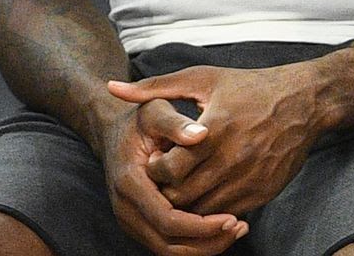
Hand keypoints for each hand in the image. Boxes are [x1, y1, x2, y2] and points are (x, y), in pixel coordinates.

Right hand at [98, 98, 247, 255]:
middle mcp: (126, 209)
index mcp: (130, 184)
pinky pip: (168, 245)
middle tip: (240, 228)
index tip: (232, 218)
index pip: (168, 221)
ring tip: (237, 229)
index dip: (201, 225)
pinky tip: (221, 228)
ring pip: (168, 251)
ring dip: (204, 247)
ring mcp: (130, 221)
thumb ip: (176, 123)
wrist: (114, 133)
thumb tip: (202, 134)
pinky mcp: (139, 226)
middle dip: (207, 243)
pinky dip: (195, 243)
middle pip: (169, 245)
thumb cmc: (139, 121)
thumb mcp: (155, 111)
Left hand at [107, 65, 320, 217]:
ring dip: (188, 203)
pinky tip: (208, 189)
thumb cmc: (247, 87)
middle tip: (165, 177)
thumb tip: (112, 88)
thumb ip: (154, 87)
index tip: (157, 158)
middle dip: (167, 190)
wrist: (303, 102)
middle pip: (182, 195)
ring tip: (183, 184)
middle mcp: (232, 158)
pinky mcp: (264, 192)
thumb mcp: (200, 79)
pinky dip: (212, 209)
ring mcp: (250, 179)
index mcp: (213, 129)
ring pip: (203, 210)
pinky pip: (227, 213)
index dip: (156, 168)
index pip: (169, 169)